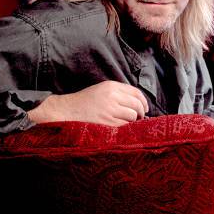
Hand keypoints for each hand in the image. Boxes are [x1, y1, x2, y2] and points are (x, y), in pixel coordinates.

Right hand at [27, 81, 148, 126]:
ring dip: (132, 121)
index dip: (143, 101)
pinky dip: (125, 127)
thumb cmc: (86, 101)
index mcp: (111, 86)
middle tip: (139, 117)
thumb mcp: (102, 90)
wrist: (68, 110)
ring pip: (132, 116)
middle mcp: (112, 96)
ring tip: (126, 122)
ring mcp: (110, 110)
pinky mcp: (107, 122)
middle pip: (137, 105)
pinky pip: (124, 126)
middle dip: (140, 113)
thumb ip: (119, 93)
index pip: (136, 92)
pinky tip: (120, 127)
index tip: (145, 108)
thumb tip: (139, 103)